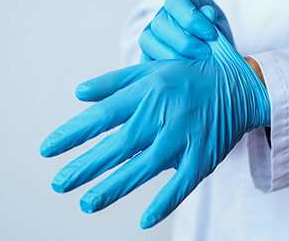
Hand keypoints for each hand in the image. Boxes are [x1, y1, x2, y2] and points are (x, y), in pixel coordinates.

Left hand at [40, 30, 269, 228]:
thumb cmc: (191, 76)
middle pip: (119, 145)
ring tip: (87, 203)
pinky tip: (145, 220)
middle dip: (86, 166)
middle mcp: (164, 115)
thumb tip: (78, 93)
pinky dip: (166, 202)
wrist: (241, 86)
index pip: (103, 116)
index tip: (48, 150)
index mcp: (149, 91)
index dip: (74, 133)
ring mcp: (185, 138)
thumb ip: (115, 81)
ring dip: (115, 187)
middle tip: (59, 183)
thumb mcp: (154, 68)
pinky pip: (183, 183)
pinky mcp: (204, 156)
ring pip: (146, 167)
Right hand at [139, 0, 233, 61]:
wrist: (213, 62)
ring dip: (174, 56)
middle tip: (205, 53)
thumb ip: (214, 22)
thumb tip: (209, 13)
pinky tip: (181, 73)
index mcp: (181, 3)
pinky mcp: (146, 55)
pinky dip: (162, 68)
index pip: (176, 2)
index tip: (212, 36)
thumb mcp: (220, 29)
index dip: (193, 19)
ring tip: (194, 65)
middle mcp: (162, 16)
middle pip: (161, 23)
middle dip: (186, 42)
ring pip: (149, 41)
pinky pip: (145, 60)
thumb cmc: (215, 42)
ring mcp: (150, 35)